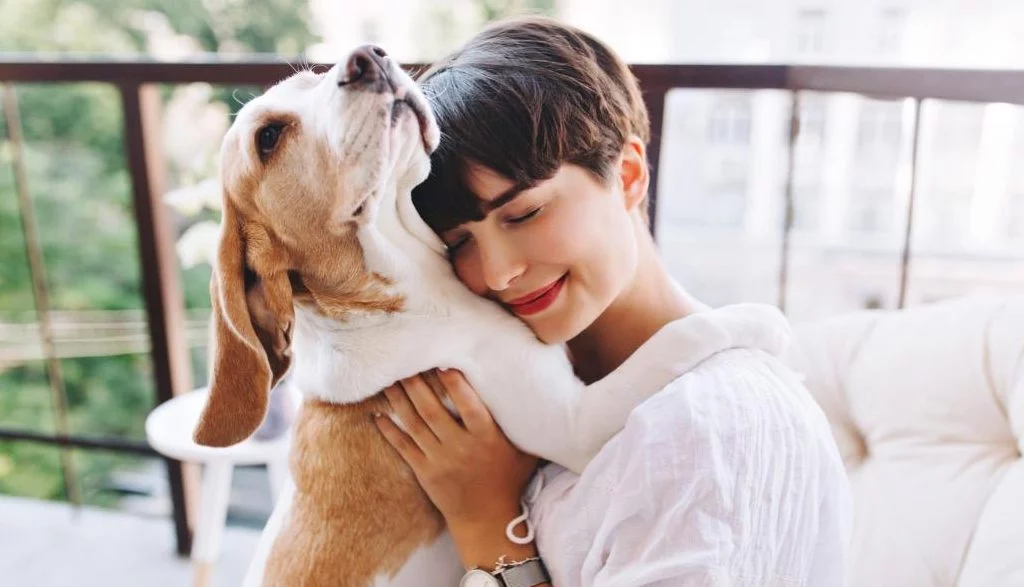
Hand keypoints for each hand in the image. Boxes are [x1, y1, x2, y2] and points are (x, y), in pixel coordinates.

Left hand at [374, 369, 539, 567]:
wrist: (487, 521)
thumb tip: (544, 398)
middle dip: (417, 384)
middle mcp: (461, 447)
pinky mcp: (425, 473)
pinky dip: (390, 431)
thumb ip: (526, 428)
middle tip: (404, 361)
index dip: (455, 384)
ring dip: (400, 401)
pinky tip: (377, 415)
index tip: (443, 363)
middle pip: (433, 410)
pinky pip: (403, 448)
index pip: (469, 405)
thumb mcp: (525, 454)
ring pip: (415, 424)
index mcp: (487, 438)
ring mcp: (440, 460)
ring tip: (389, 379)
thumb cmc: (509, 482)